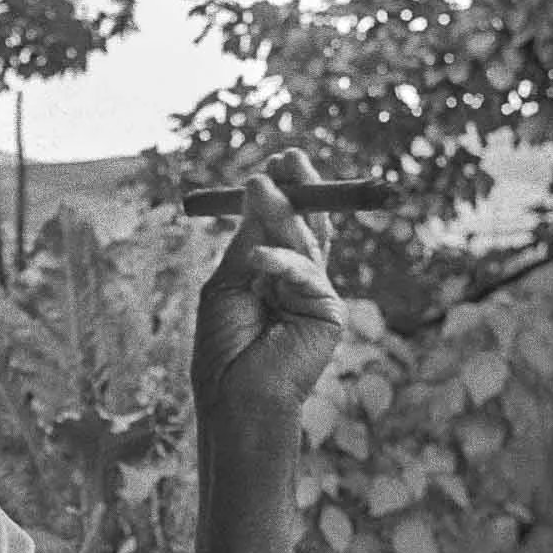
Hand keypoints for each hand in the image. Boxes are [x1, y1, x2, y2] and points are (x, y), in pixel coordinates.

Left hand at [193, 149, 347, 418]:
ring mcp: (317, 297)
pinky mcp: (329, 313)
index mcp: (274, 277)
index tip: (274, 163)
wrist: (235, 397)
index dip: (283, 195)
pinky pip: (306, 274)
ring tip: (260, 185)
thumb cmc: (224, 349)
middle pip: (307, 226)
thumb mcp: (228, 283)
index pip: (284, 227)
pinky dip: (280, 264)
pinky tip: (257, 260)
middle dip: (298, 189)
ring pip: (306, 243)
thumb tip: (260, 189)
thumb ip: (247, 242)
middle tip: (287, 155)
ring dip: (283, 213)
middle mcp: (300, 283)